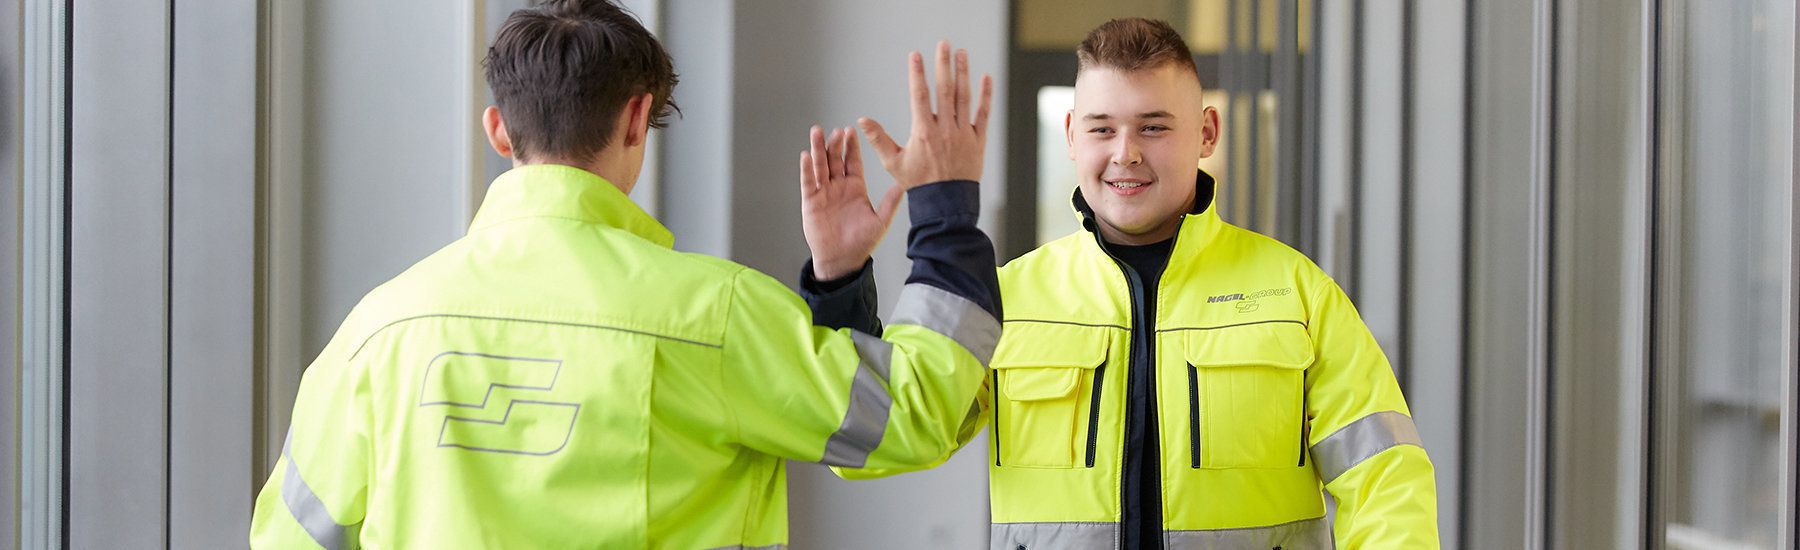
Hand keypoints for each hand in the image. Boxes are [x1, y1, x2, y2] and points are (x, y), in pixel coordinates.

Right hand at [801, 125, 905, 280]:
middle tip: (836, 130)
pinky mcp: (811, 201)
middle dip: (835, 144)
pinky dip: (807, 169)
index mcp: (855, 188)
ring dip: (818, 149)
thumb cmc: (862, 242)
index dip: (851, 147)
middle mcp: (839, 187)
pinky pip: (808, 182)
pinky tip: (806, 156)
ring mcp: (824, 193)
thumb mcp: (880, 221)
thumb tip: (904, 185)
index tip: (851, 130)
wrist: (843, 260)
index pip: (853, 161)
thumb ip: (890, 202)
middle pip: (835, 159)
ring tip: (817, 132)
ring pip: (820, 166)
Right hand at [857, 40, 993, 189]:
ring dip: (963, 74)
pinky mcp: (978, 140)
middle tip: (944, 44)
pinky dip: (986, 96)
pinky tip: (986, 78)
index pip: (919, 96)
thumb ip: (878, 139)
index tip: (915, 55)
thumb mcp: (894, 162)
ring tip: (961, 53)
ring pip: (964, 98)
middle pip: (944, 90)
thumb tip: (861, 120)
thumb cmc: (918, 183)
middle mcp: (945, 129)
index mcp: (923, 132)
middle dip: (943, 65)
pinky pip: (983, 114)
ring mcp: (963, 133)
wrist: (945, 203)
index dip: (917, 74)